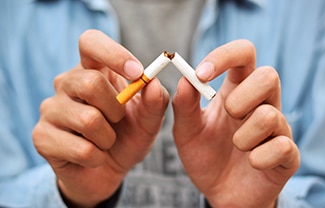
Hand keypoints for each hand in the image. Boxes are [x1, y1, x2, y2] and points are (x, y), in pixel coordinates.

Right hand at [32, 30, 168, 206]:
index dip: (113, 53)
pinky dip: (97, 157)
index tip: (137, 73)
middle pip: (90, 83)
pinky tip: (93, 156)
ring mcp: (51, 108)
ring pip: (88, 119)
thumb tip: (153, 83)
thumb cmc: (127, 137)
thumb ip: (156, 101)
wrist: (107, 171)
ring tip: (105, 141)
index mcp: (93, 70)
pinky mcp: (41, 135)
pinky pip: (80, 149)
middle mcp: (67, 83)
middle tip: (118, 121)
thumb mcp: (148, 120)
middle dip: (116, 109)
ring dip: (108, 138)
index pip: (90, 42)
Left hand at [172, 40, 299, 207]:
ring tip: (235, 146)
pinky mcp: (287, 154)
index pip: (243, 54)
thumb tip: (185, 78)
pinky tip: (251, 163)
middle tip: (227, 115)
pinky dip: (259, 157)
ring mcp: (277, 128)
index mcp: (236, 91)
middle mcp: (260, 104)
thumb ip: (184, 105)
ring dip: (243, 135)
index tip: (202, 74)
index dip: (225, 56)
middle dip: (241, 97)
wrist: (218, 192)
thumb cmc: (205, 155)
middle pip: (268, 75)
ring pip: (271, 115)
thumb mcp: (186, 130)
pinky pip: (282, 147)